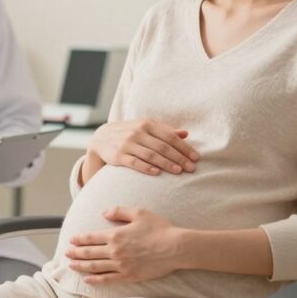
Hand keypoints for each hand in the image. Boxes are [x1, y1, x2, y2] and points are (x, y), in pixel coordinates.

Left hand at [65, 206, 184, 283]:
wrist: (175, 247)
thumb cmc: (159, 228)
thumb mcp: (139, 212)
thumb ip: (119, 211)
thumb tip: (104, 212)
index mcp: (116, 234)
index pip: (91, 237)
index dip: (79, 239)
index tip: (71, 240)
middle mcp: (115, 250)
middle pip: (90, 253)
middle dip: (76, 253)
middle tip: (66, 253)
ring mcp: (121, 265)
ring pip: (95, 266)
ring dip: (81, 266)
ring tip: (71, 265)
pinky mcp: (129, 276)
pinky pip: (108, 279)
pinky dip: (95, 280)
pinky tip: (87, 279)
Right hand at [82, 118, 197, 182]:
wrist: (101, 138)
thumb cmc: (129, 133)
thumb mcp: (145, 128)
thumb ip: (164, 131)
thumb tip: (185, 133)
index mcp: (146, 124)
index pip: (170, 136)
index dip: (184, 147)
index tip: (196, 158)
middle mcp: (137, 132)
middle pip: (162, 146)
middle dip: (179, 158)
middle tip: (191, 168)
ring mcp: (127, 143)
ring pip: (150, 155)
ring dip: (166, 164)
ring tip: (179, 171)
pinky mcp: (118, 155)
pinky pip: (134, 162)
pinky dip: (146, 168)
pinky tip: (157, 173)